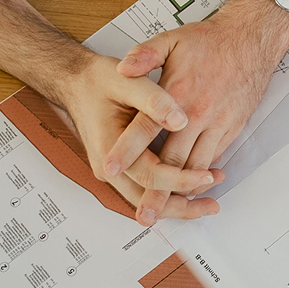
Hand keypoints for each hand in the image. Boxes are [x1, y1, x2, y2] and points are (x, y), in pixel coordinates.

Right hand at [48, 50, 221, 223]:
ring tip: (207, 201)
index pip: (149, 176)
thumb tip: (180, 120)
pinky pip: (143, 189)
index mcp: (109, 148)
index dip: (181, 179)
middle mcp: (108, 166)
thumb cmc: (99, 81)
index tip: (207, 176)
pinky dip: (166, 193)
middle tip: (212, 204)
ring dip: (175, 203)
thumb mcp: (128, 82)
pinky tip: (188, 188)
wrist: (76, 82)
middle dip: (181, 206)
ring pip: (145, 199)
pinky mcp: (120, 168)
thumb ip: (155, 101)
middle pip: (146, 200)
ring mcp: (113, 170)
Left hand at [103, 0, 288, 221]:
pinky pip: (214, 158)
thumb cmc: (211, 41)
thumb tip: (121, 67)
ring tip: (166, 211)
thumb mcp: (172, 39)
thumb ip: (144, 55)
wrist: (252, 39)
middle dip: (157, 190)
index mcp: (178, 92)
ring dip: (182, 191)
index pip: (146, 127)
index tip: (110, 168)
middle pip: (173, 160)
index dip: (127, 150)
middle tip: (144, 213)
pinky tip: (190, 185)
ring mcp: (218, 123)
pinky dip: (202, 174)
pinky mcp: (232, 128)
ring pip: (198, 166)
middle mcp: (198, 113)